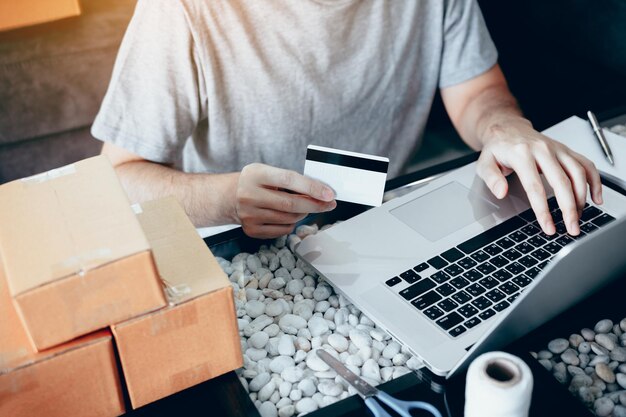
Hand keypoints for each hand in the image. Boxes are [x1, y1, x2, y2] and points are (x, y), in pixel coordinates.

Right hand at [234, 163, 335, 237]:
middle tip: (329, 204)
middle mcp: (249, 195)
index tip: (329, 194)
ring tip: (304, 206)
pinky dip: (292, 223)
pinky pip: (283, 230)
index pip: (289, 180)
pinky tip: (287, 215)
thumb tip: (321, 192)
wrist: (229, 197)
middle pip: (291, 204)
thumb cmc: (255, 182)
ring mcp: (249, 215)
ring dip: (304, 213)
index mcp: (256, 174)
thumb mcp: (268, 172)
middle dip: (315, 205)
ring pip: (290, 219)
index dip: (312, 188)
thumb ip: (291, 180)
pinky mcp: (252, 230)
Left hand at [476, 116, 602, 235]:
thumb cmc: (497, 148)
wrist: (507, 129)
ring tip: (578, 217)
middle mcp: (542, 150)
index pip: (535, 187)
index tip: (548, 227)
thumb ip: (491, 178)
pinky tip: (596, 198)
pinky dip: (595, 181)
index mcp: (521, 154)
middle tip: (572, 228)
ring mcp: (557, 149)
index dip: (543, 210)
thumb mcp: (484, 163)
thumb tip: (501, 192)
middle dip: (569, 208)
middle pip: (562, 182)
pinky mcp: (566, 150)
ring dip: (582, 198)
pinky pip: (586, 164)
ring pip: (578, 173)